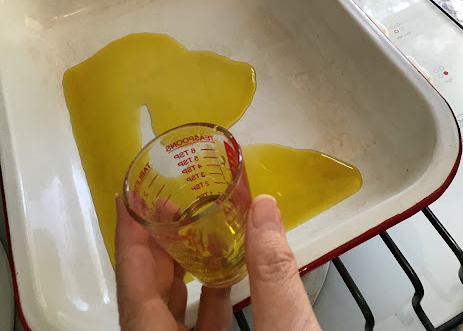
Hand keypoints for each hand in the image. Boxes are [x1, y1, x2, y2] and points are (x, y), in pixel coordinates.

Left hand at [115, 194, 321, 330]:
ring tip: (190, 226)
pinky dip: (203, 298)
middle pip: (144, 291)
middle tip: (165, 200)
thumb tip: (265, 209)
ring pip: (166, 310)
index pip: (132, 283)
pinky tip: (222, 275)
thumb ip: (273, 272)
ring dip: (179, 267)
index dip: (128, 236)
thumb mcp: (283, 329)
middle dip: (154, 242)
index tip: (126, 197)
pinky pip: (191, 327)